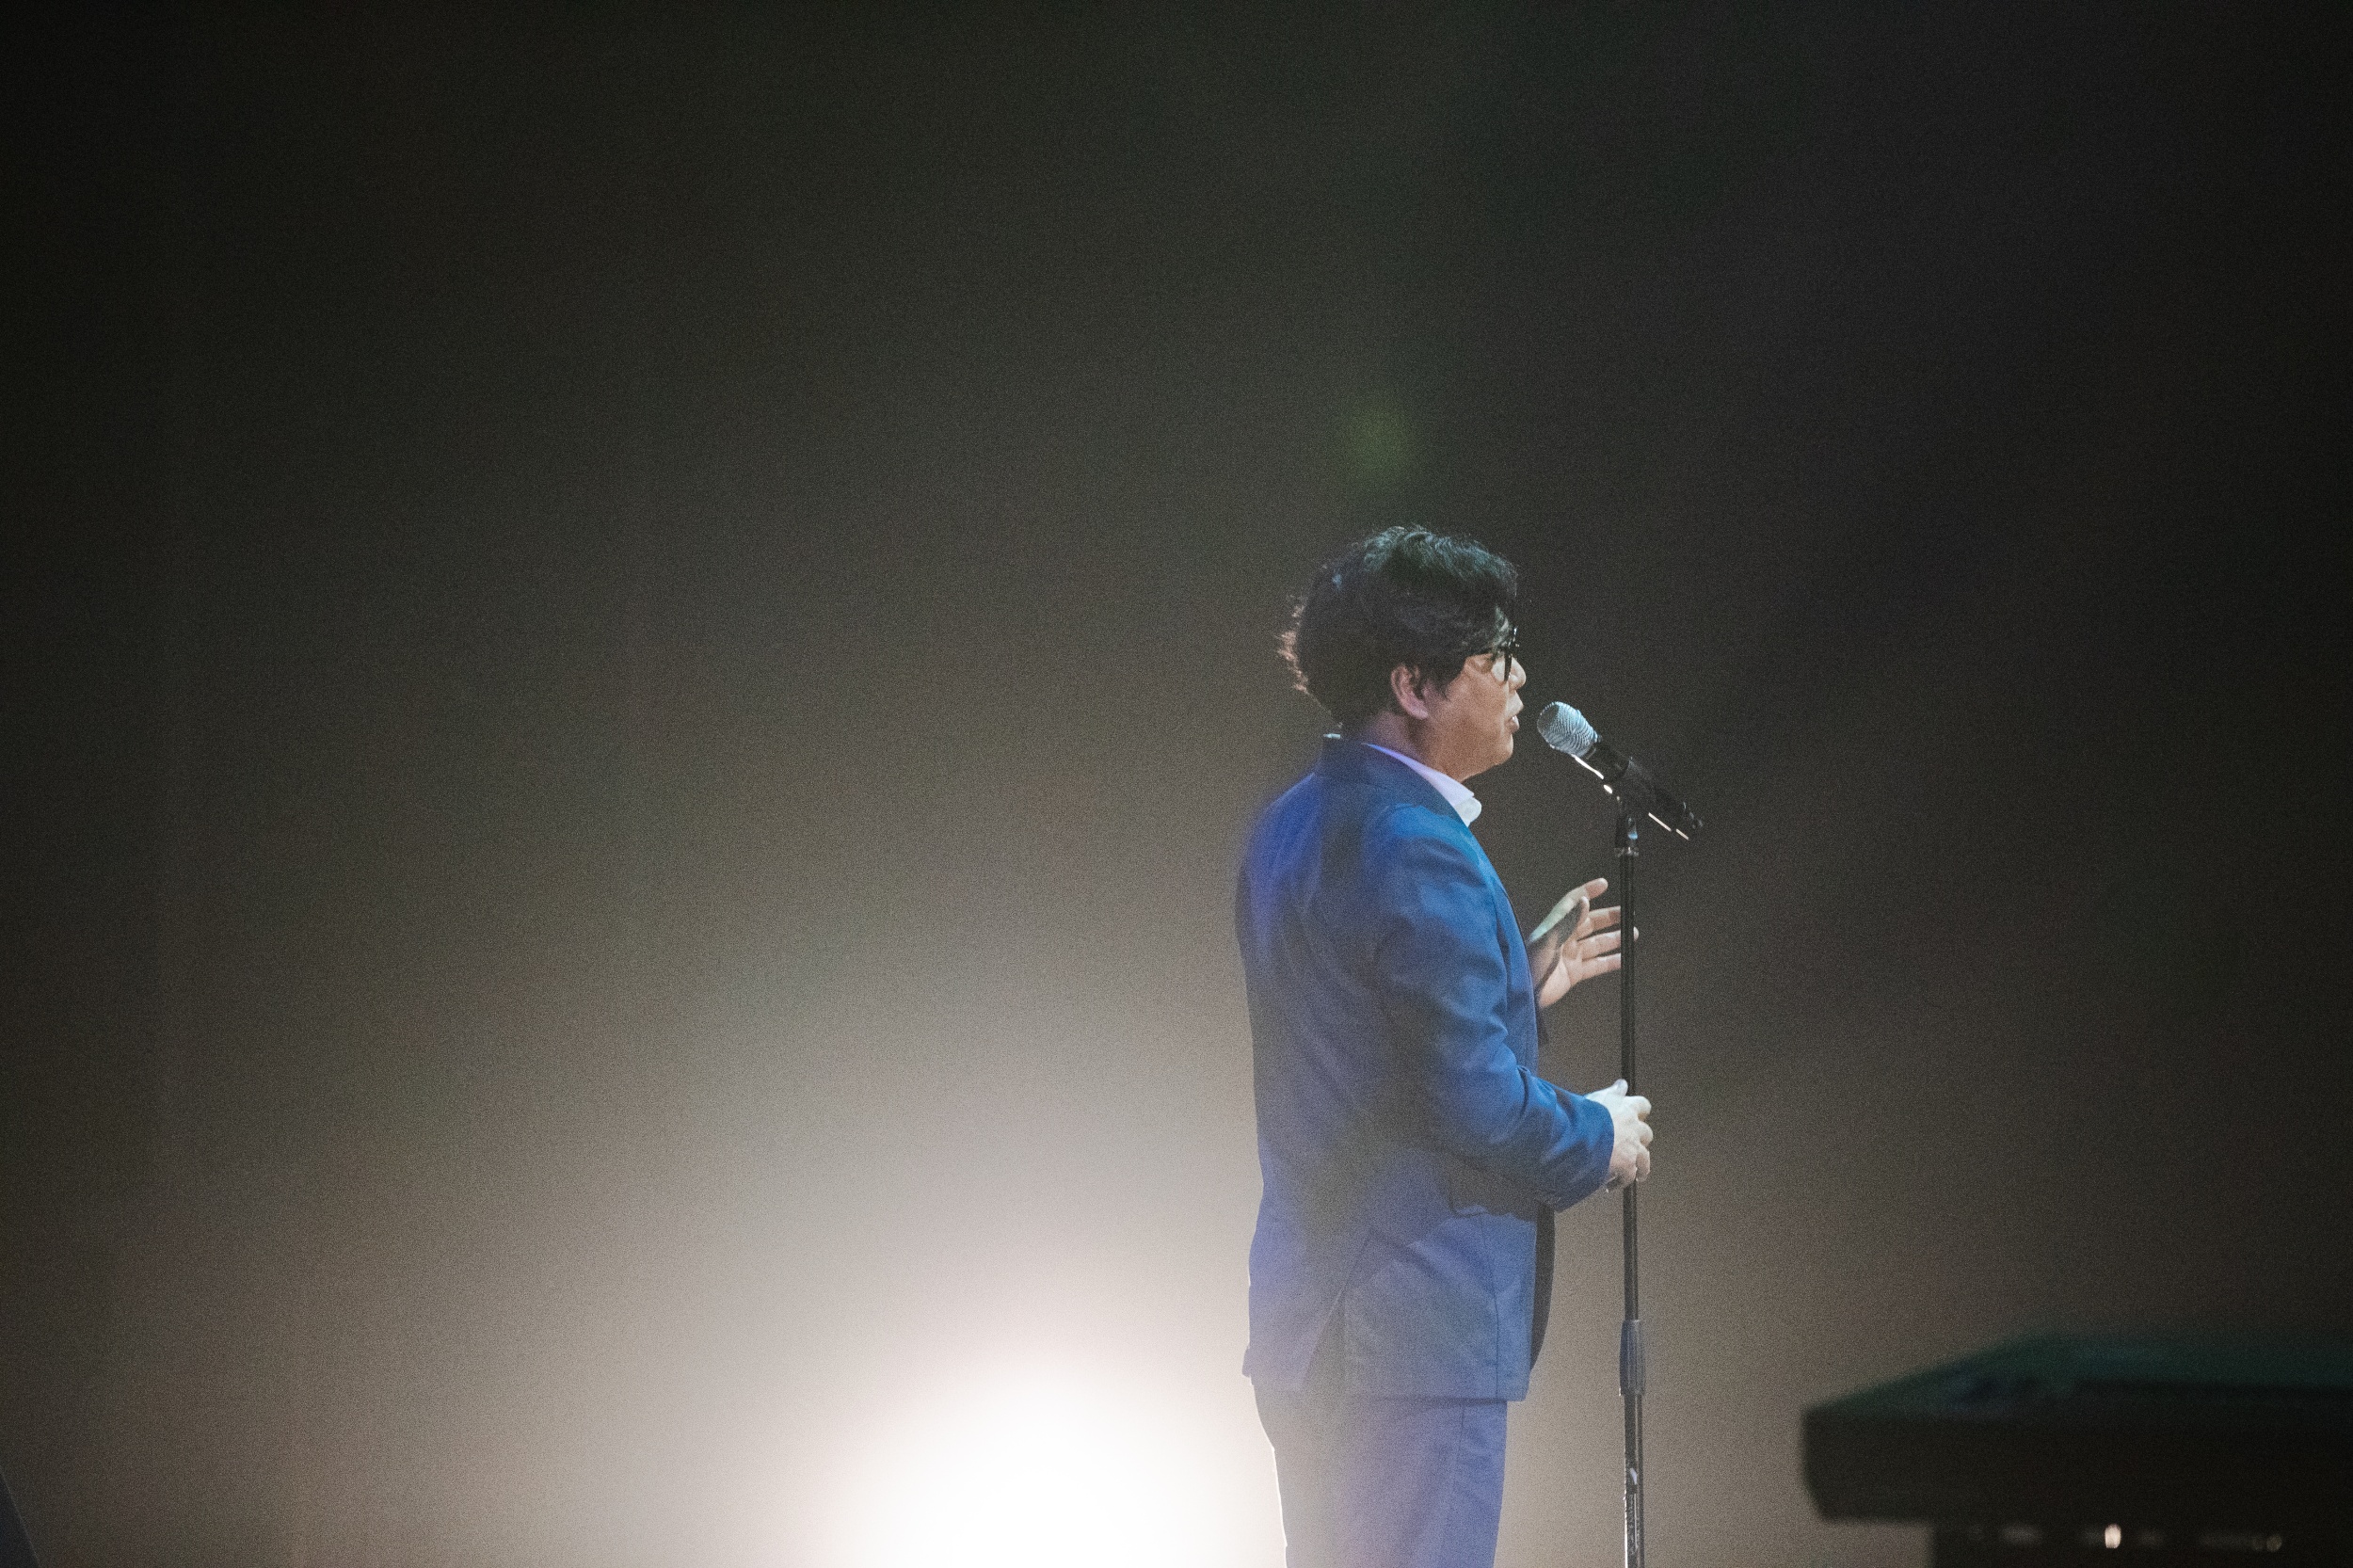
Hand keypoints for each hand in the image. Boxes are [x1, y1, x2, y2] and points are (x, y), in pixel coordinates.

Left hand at [1527, 877, 1626, 1007]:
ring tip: (1632, 933)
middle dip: (1608, 917)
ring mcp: (1570, 956)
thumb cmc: (1530, 962)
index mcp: (1556, 925)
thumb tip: (1584, 901)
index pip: (1573, 902)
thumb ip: (1567, 921)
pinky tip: (1624, 957)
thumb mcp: (1548, 939)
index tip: (1603, 884)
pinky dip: (1611, 962)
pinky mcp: (1574, 973)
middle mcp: (1564, 938)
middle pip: (1589, 922)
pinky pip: (1596, 965)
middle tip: (1626, 913)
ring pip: (1596, 943)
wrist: (1523, 993)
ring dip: (1613, 937)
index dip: (1587, 892)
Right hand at [1584, 1078, 1651, 1189]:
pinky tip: (1613, 1185)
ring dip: (1640, 1166)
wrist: (1580, 1136)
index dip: (1640, 1111)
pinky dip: (1622, 1181)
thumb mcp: (1597, 1097)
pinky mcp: (1627, 1165)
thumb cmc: (1583, 1116)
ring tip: (1635, 1173)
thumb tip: (1621, 1084)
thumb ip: (1611, 1093)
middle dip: (1640, 1140)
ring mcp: (1632, 1147)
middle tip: (1632, 1146)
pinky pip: (1629, 1176)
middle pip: (1646, 1133)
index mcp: (1625, 1108)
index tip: (1637, 1115)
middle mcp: (1632, 1127)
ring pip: (1645, 1158)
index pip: (1642, 1105)